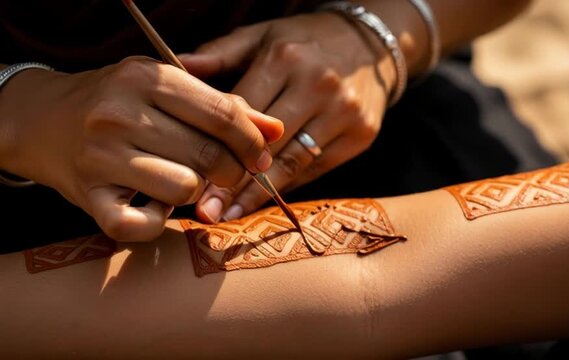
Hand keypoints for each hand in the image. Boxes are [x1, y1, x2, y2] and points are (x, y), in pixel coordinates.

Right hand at [0, 57, 282, 240]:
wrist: (41, 119)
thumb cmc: (116, 101)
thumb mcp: (166, 88)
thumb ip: (222, 107)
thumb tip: (274, 130)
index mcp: (147, 78)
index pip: (222, 115)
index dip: (252, 142)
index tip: (259, 156)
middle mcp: (121, 114)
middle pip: (209, 155)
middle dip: (232, 172)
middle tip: (228, 174)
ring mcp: (101, 157)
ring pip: (184, 188)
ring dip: (192, 192)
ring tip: (178, 180)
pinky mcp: (88, 197)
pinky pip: (141, 226)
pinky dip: (156, 223)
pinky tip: (152, 206)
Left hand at [180, 12, 395, 221]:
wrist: (370, 47)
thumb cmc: (304, 41)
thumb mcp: (263, 36)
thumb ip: (221, 53)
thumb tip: (177, 65)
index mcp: (284, 59)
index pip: (243, 113)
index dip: (215, 147)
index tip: (191, 176)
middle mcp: (317, 86)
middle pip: (268, 144)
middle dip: (234, 181)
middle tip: (207, 212)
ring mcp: (343, 113)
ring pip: (293, 162)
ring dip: (261, 193)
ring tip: (231, 215)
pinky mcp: (361, 134)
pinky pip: (317, 167)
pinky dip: (290, 184)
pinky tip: (267, 200)